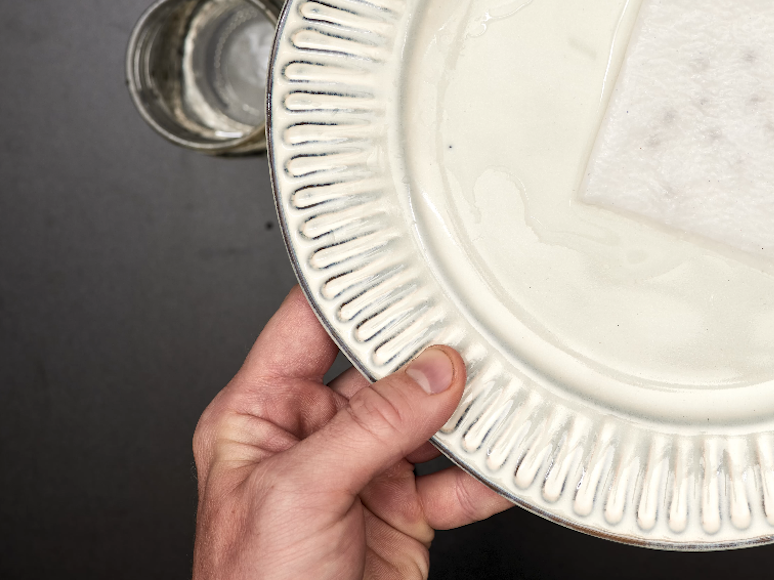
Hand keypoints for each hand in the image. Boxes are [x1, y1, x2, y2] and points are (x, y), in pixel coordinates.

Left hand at [192, 289, 509, 579]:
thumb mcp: (299, 495)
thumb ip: (372, 426)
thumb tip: (433, 371)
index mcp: (261, 416)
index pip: (310, 325)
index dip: (355, 289)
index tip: (403, 259)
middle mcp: (314, 439)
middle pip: (385, 370)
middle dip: (433, 353)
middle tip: (477, 330)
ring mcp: (363, 474)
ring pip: (431, 421)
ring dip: (471, 412)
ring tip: (507, 390)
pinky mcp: (404, 514)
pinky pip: (458, 479)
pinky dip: (491, 472)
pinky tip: (512, 461)